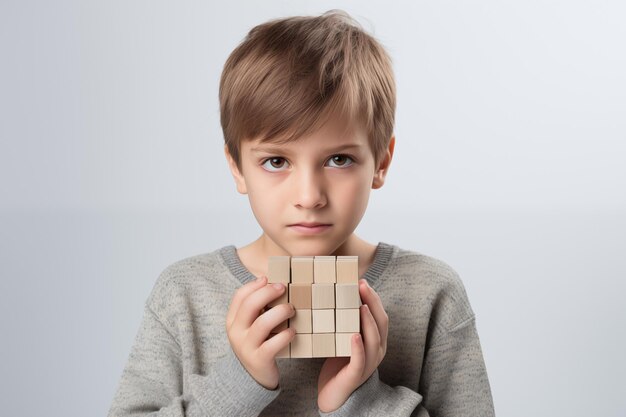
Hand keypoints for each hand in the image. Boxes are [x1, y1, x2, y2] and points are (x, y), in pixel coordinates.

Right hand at [226, 275, 295, 389]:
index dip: (255, 285)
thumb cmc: (256, 344)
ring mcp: (246, 347)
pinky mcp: (259, 360)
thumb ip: (257, 308)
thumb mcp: (250, 325)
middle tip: (283, 288)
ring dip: (280, 312)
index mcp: (232, 321)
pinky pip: (273, 344)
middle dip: (268, 293)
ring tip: (291, 309)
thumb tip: (273, 283)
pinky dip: (285, 335)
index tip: (269, 279)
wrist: (251, 377)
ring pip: (262, 323)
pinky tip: (292, 331)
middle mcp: (236, 333)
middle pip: (250, 305)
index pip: (239, 296)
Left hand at [317, 279, 388, 412]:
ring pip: (373, 339)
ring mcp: (369, 363)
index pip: (381, 315)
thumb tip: (336, 295)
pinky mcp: (356, 374)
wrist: (334, 393)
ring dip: (368, 321)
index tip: (362, 281)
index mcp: (376, 340)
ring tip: (361, 306)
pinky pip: (360, 359)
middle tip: (361, 285)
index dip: (374, 297)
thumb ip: (347, 321)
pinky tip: (354, 336)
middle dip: (372, 302)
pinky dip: (358, 347)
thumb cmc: (339, 362)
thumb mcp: (345, 338)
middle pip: (381, 323)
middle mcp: (377, 350)